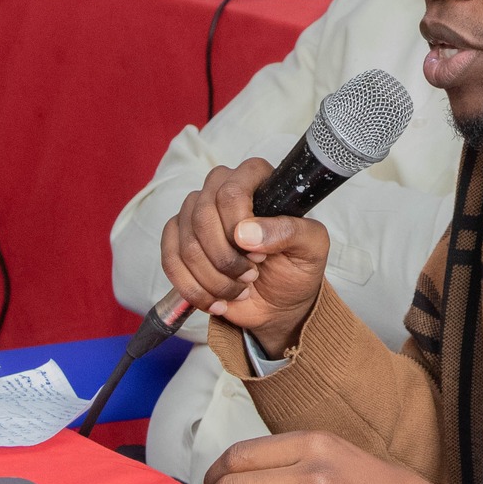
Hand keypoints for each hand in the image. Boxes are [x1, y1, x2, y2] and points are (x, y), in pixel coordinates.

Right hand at [161, 158, 328, 356]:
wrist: (278, 303)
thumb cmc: (296, 268)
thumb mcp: (311, 248)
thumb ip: (290, 231)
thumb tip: (246, 232)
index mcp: (256, 180)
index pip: (231, 191)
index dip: (239, 225)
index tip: (259, 254)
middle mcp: (220, 190)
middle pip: (203, 216)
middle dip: (226, 258)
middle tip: (251, 275)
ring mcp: (195, 214)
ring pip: (187, 243)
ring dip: (214, 278)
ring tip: (239, 289)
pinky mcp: (178, 240)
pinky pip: (170, 260)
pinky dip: (193, 288)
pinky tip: (216, 298)